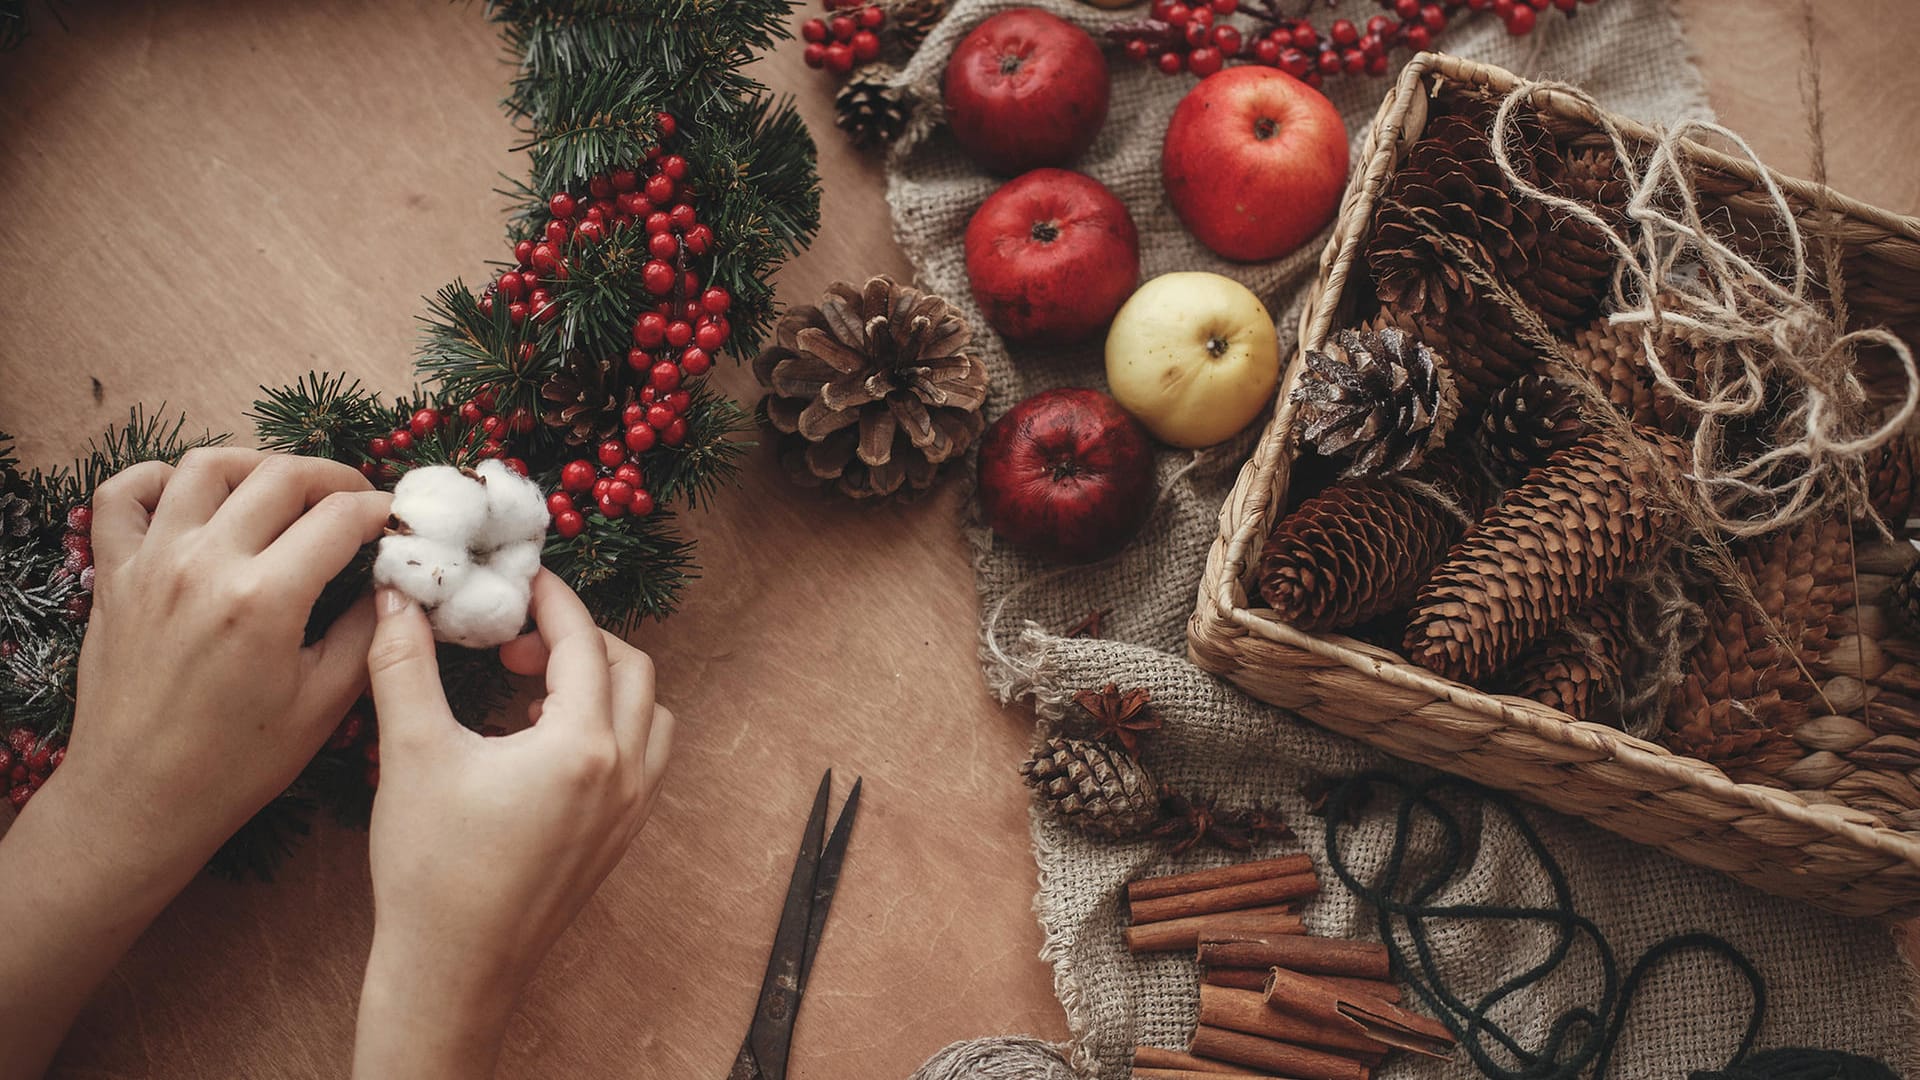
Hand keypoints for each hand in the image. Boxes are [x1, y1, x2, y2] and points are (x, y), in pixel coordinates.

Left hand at [65, 448, 391, 867]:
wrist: (140, 799)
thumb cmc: (239, 763)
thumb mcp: (326, 703)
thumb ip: (367, 631)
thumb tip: (391, 581)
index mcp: (264, 598)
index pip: (340, 517)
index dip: (382, 510)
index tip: (400, 522)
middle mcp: (204, 563)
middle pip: (281, 475)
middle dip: (334, 478)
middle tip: (357, 502)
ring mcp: (151, 562)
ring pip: (207, 465)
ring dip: (258, 465)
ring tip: (285, 490)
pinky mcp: (114, 574)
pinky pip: (123, 494)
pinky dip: (159, 478)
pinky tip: (193, 498)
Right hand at [352, 571, 673, 1079]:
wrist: (452, 973)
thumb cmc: (431, 870)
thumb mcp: (412, 753)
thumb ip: (405, 664)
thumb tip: (397, 599)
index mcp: (582, 746)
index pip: (584, 642)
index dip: (552, 600)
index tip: (519, 579)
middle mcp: (624, 774)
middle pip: (630, 670)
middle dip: (576, 640)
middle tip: (511, 643)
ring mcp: (630, 811)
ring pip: (647, 715)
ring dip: (601, 684)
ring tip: (529, 691)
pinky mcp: (620, 839)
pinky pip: (638, 759)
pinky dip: (605, 728)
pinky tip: (539, 742)